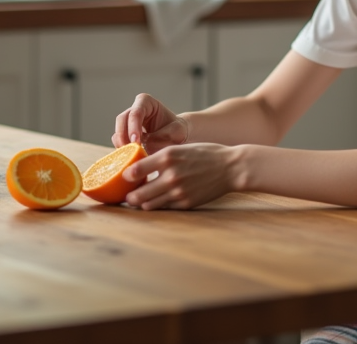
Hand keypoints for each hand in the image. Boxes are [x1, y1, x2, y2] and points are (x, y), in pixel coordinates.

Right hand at [112, 93, 189, 150]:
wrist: (175, 136)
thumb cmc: (176, 130)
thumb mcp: (175, 132)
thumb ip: (162, 137)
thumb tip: (146, 147)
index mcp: (146, 102)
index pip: (136, 113)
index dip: (133, 127)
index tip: (136, 142)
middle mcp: (134, 110)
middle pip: (122, 120)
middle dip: (123, 136)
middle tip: (130, 151)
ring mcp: (128, 122)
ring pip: (118, 132)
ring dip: (122, 145)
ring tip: (130, 157)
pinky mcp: (125, 135)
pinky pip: (119, 142)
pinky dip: (123, 151)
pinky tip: (129, 159)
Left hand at [123, 143, 239, 209]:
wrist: (231, 167)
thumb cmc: (206, 154)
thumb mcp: (181, 148)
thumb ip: (161, 158)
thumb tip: (139, 167)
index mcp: (168, 157)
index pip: (135, 170)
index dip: (125, 176)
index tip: (124, 176)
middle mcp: (170, 175)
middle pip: (137, 194)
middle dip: (129, 197)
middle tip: (128, 195)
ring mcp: (178, 192)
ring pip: (148, 205)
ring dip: (142, 203)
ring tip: (141, 200)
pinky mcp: (185, 203)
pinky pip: (164, 208)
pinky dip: (159, 205)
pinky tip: (159, 201)